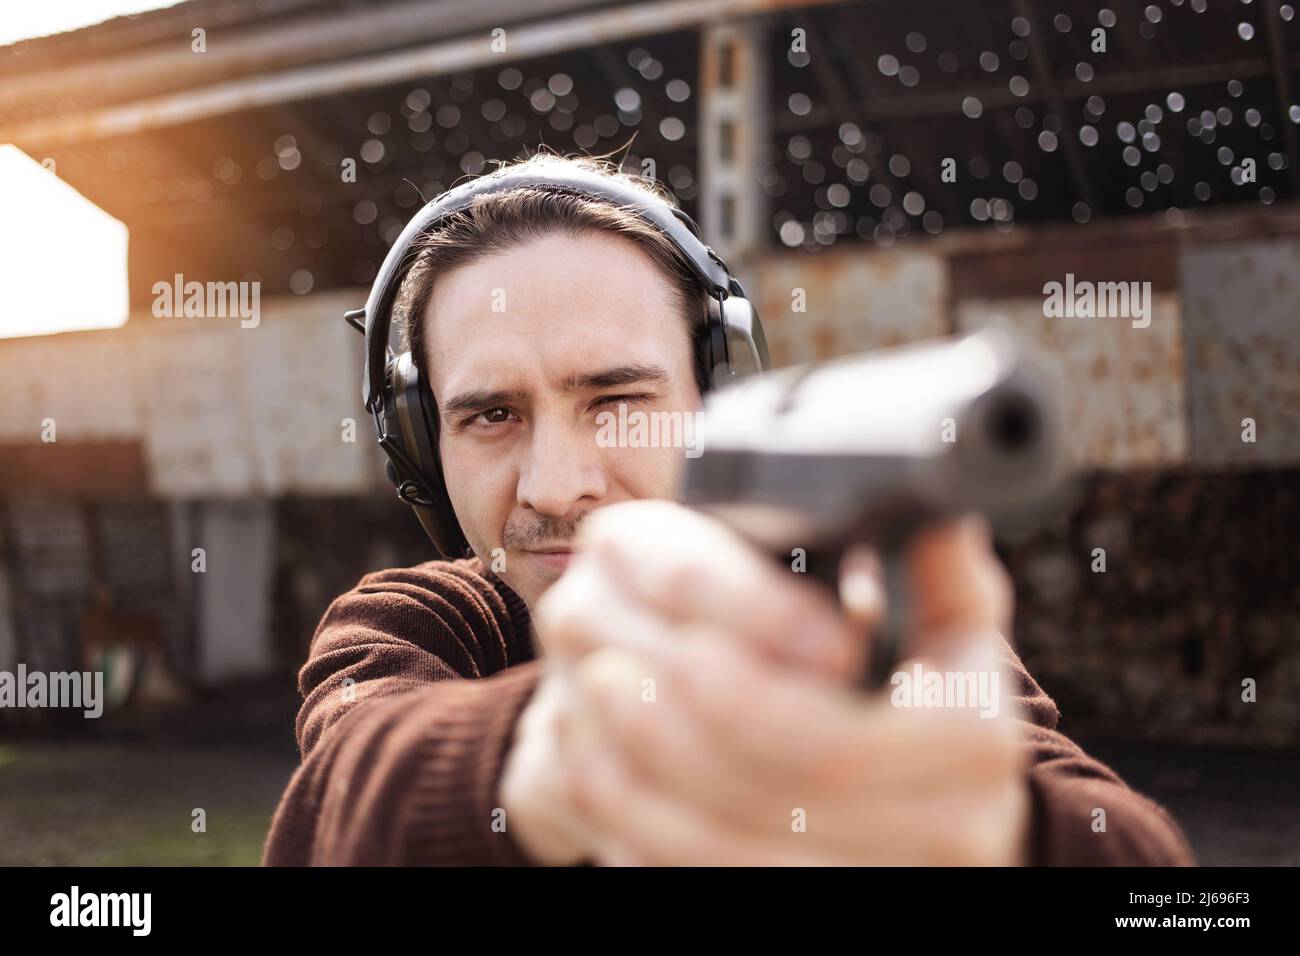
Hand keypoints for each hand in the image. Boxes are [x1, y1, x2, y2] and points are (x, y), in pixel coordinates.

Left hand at [533, 501, 1030, 864]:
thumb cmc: (921, 682)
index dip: (754, 702)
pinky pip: (696, 884)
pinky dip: (638, 832)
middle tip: (604, 670)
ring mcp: (879, 879)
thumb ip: (925, 560)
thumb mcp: (942, 612)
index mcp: (975, 737)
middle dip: (673, 735)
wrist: (933, 799)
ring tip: (590, 709)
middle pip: (773, 799)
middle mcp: (947, 827)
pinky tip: (605, 774)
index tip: (687, 649)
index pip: (843, 742)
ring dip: (637, 786)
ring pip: (724, 856)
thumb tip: (916, 505)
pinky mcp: (808, 909)